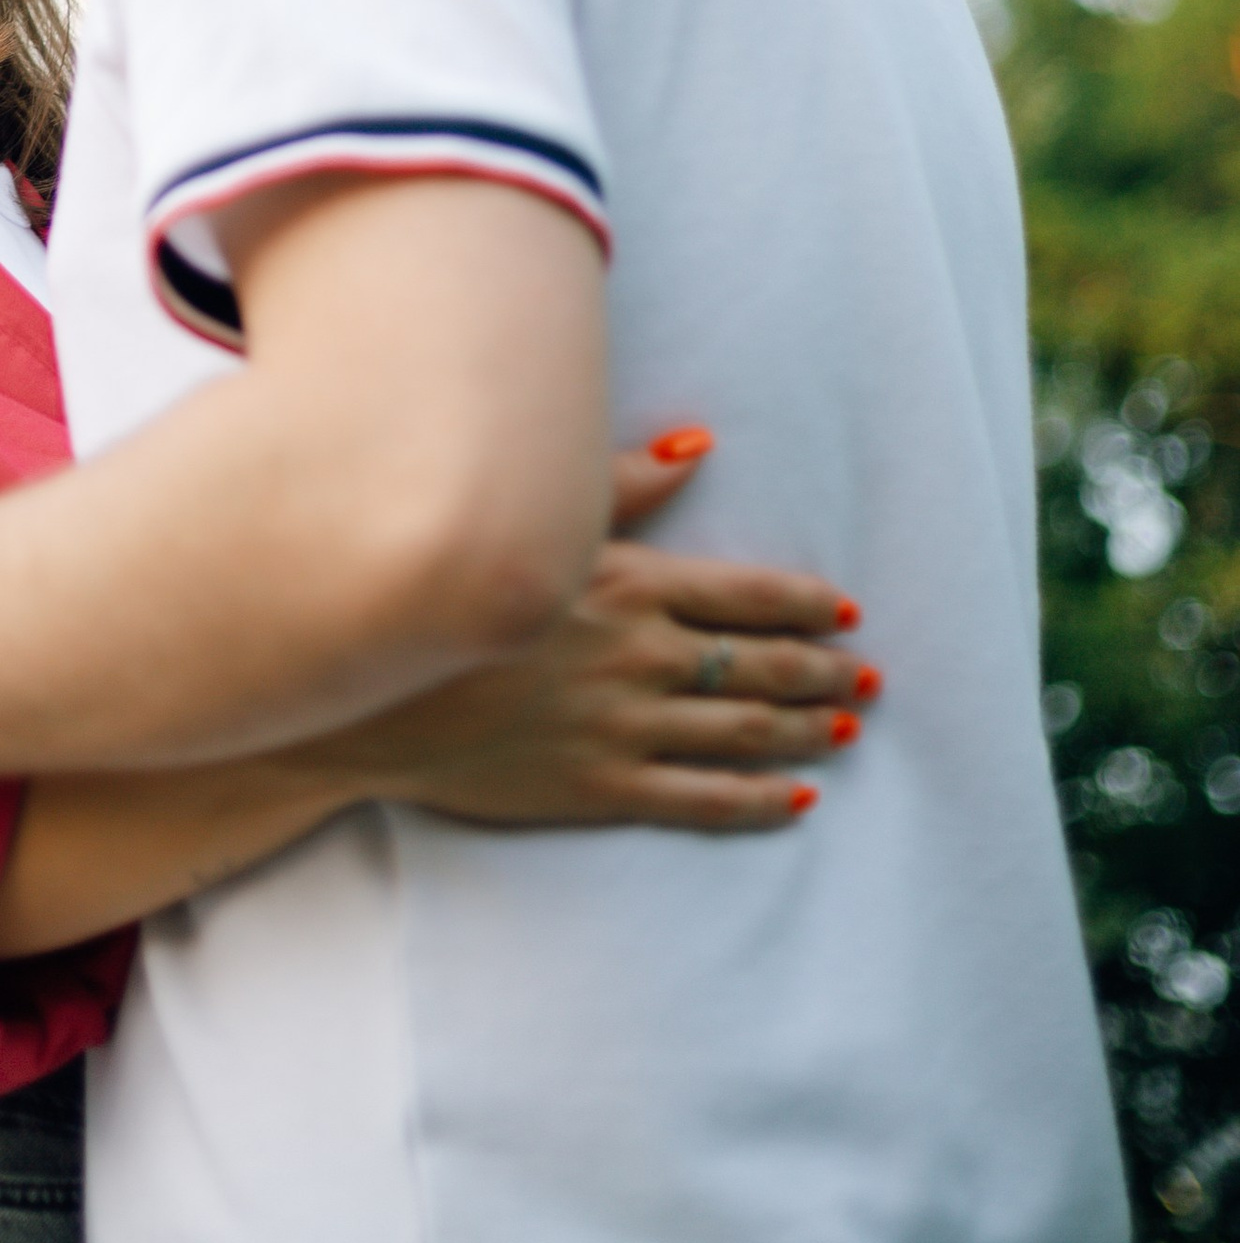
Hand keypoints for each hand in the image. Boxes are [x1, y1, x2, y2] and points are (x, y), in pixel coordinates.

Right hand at [309, 429, 875, 833]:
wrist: (374, 693)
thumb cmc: (452, 594)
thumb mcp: (538, 523)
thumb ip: (623, 482)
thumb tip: (701, 442)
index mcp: (629, 582)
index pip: (749, 594)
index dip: (808, 606)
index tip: (847, 614)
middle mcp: (640, 654)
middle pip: (763, 664)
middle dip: (826, 671)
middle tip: (868, 679)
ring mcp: (625, 726)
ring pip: (746, 730)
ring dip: (809, 729)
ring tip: (847, 729)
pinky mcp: (602, 787)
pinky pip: (704, 799)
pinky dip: (761, 799)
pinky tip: (798, 797)